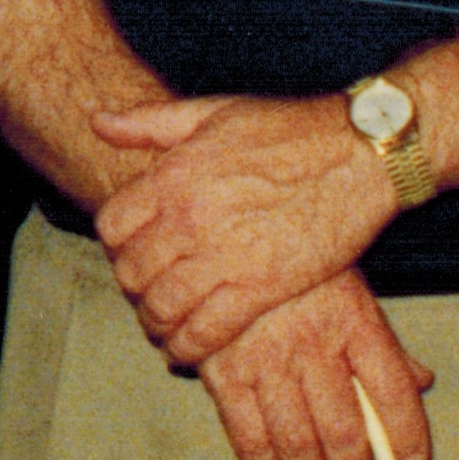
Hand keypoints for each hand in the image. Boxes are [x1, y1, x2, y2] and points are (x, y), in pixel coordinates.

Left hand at [89, 92, 390, 367]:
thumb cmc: (291, 130)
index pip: (112, 226)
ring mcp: (223, 256)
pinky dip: (188, 348)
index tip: (132, 253)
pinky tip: (189, 348)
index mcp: (174, 175)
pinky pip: (205, 332)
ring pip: (163, 308)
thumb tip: (99, 122)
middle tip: (149, 295)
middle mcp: (189, 218)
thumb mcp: (214, 111)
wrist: (359, 153)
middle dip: (134, 290)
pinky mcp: (261, 288)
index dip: (116, 245)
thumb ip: (151, 122)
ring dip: (157, 325)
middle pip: (132, 273)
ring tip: (166, 328)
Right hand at [196, 269, 429, 459]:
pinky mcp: (225, 373)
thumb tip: (423, 382)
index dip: (407, 437)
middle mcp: (314, 346)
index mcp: (354, 322)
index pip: (393, 392)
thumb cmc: (298, 273)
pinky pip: (248, 436)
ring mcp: (267, 361)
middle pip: (345, 431)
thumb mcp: (351, 291)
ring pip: (298, 443)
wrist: (225, 240)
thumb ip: (386, 344)